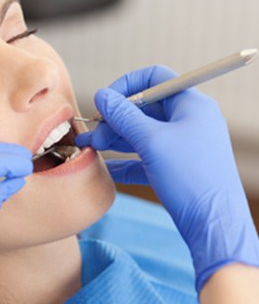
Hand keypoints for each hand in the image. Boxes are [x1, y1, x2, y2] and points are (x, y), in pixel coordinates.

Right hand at [75, 65, 258, 291]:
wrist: (213, 224)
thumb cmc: (190, 177)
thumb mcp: (152, 141)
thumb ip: (123, 116)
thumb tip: (101, 95)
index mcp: (190, 105)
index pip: (155, 78)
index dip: (126, 85)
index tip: (105, 102)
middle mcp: (187, 121)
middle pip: (144, 108)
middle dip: (114, 119)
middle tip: (92, 134)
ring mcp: (181, 145)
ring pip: (141, 133)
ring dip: (114, 139)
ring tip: (90, 148)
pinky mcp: (174, 167)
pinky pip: (144, 157)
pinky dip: (125, 160)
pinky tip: (106, 168)